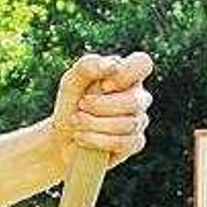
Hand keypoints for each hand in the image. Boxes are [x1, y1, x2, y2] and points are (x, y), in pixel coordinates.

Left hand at [50, 53, 153, 167]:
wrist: (64, 138)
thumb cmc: (72, 104)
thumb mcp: (72, 81)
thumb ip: (88, 66)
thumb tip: (114, 65)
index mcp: (127, 74)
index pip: (143, 63)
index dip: (125, 75)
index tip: (103, 85)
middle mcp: (138, 96)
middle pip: (134, 101)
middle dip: (101, 106)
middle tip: (80, 105)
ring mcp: (139, 121)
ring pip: (129, 124)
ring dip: (95, 123)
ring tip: (75, 121)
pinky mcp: (136, 143)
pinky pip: (126, 143)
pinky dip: (98, 140)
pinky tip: (81, 137)